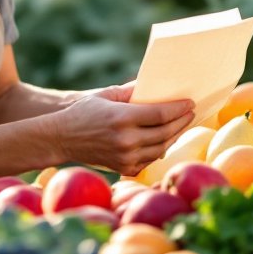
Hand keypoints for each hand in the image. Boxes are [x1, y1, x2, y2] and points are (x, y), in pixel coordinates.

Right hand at [45, 84, 193, 175]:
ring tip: (180, 125)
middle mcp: (126, 140)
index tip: (189, 103)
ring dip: (174, 136)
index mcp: (122, 118)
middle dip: (182, 122)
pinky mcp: (123, 168)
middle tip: (190, 113)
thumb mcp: (106, 95)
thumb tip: (155, 85)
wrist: (62, 138)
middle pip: (165, 132)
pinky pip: (149, 160)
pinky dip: (158, 150)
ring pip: (161, 148)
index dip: (179, 109)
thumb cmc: (84, 112)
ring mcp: (125, 157)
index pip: (161, 115)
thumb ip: (132, 90)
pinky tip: (163, 139)